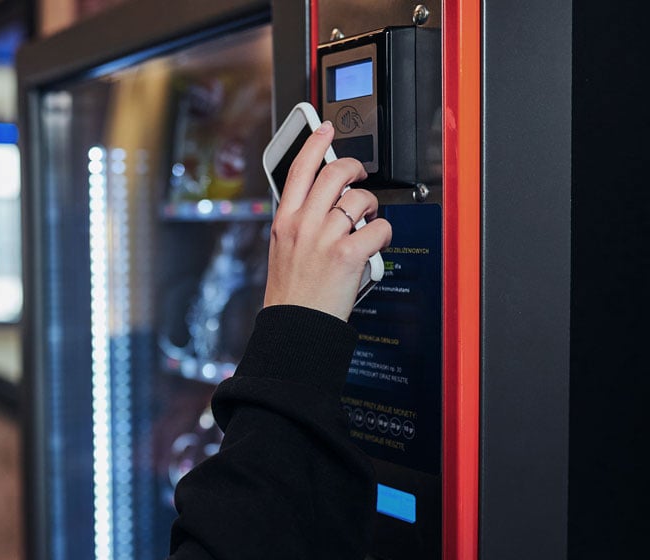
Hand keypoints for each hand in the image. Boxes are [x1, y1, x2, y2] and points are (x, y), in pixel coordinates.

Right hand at [262, 121, 391, 320]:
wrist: (296, 325)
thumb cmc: (291, 292)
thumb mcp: (282, 249)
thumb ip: (300, 221)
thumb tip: (327, 200)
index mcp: (284, 221)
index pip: (299, 170)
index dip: (315, 143)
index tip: (325, 130)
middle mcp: (303, 224)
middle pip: (334, 175)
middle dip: (353, 169)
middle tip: (359, 176)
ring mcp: (325, 238)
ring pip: (360, 200)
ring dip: (369, 208)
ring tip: (364, 223)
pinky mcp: (348, 253)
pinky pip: (378, 228)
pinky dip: (382, 234)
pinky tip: (373, 244)